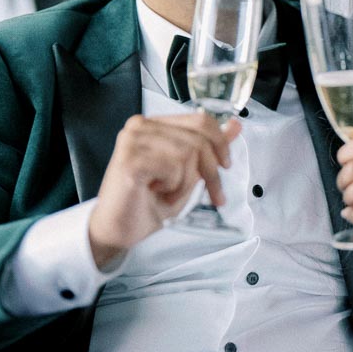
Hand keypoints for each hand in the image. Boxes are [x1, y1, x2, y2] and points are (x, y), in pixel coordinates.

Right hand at [88, 112, 240, 268]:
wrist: (117, 231)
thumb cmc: (147, 203)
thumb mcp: (188, 173)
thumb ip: (209, 148)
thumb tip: (236, 125)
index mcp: (153, 125)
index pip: (200, 120)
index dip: (221, 144)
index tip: (225, 167)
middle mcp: (140, 126)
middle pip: (198, 138)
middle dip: (209, 171)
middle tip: (207, 193)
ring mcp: (132, 140)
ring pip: (188, 153)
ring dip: (185, 183)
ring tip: (167, 193)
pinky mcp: (129, 159)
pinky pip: (173, 167)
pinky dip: (174, 186)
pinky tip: (156, 192)